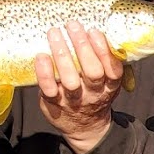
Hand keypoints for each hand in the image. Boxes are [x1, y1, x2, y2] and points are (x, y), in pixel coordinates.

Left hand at [36, 22, 126, 153]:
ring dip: (62, 54)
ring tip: (55, 33)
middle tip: (73, 26)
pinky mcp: (54, 103)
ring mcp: (73, 100)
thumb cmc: (94, 95)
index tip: (94, 31)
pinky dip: (44, 72)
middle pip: (92, 72)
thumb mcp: (107, 82)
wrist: (84, 128)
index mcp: (109, 86)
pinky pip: (49, 88)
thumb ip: (105, 62)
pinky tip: (41, 56)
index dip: (104, 51)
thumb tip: (94, 31)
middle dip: (83, 47)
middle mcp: (93, 94)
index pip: (112, 69)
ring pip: (69, 79)